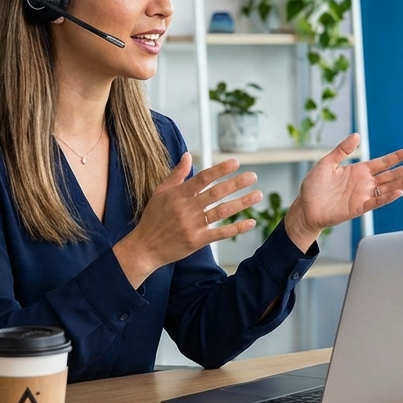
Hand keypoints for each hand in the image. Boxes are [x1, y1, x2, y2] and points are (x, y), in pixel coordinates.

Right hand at [113, 153, 263, 285]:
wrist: (144, 247)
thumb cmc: (152, 218)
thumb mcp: (160, 193)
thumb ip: (176, 174)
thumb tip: (188, 155)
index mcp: (178, 194)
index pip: (203, 178)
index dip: (220, 170)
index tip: (235, 162)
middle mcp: (187, 208)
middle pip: (216, 193)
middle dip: (236, 183)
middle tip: (253, 176)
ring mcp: (193, 225)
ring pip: (222, 211)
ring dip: (242, 203)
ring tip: (258, 194)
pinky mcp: (197, 240)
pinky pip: (220, 233)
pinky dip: (237, 228)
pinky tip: (251, 222)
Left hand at [284, 134, 402, 250]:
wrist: (305, 208)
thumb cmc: (313, 187)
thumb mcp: (326, 163)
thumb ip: (342, 150)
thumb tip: (357, 135)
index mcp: (359, 170)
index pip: (384, 162)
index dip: (398, 157)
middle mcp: (365, 183)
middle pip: (391, 174)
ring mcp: (363, 195)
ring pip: (389, 188)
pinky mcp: (358, 208)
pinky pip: (376, 202)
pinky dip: (388, 197)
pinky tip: (399, 191)